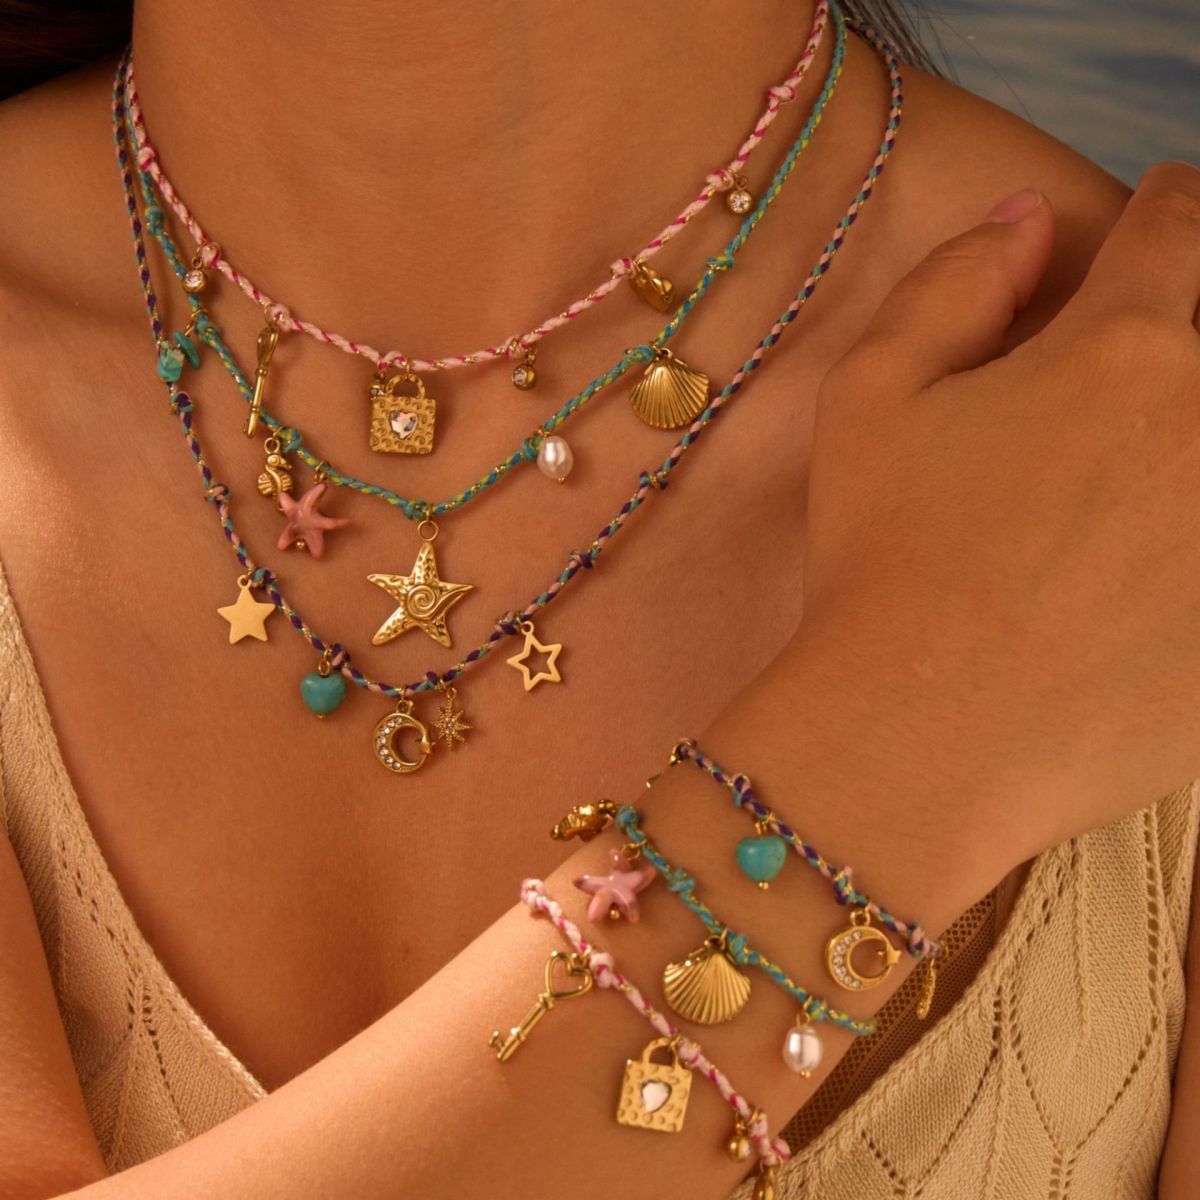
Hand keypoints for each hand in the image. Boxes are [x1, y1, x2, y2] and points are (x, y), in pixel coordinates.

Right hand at [798, 163, 1199, 860]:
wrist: (922, 734)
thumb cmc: (881, 560)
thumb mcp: (868, 398)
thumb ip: (952, 284)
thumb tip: (1029, 216)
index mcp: (1121, 346)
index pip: (1176, 228)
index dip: (1168, 208)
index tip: (1162, 209)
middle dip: (1198, 320)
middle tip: (1150, 361)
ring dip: (1198, 419)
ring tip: (1159, 451)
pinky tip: (1170, 551)